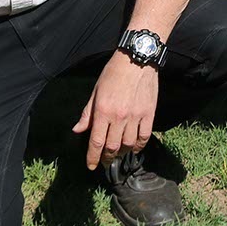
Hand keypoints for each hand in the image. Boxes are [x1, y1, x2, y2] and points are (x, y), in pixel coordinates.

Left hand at [74, 53, 159, 169]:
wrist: (136, 59)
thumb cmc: (113, 73)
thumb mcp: (95, 91)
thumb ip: (87, 113)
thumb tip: (77, 130)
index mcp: (103, 111)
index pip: (96, 142)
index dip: (92, 158)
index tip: (91, 166)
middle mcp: (119, 116)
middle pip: (112, 147)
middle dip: (106, 158)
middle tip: (104, 161)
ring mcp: (135, 116)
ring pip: (128, 145)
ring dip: (122, 153)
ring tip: (118, 153)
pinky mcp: (149, 114)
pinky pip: (144, 137)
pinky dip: (139, 146)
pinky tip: (135, 147)